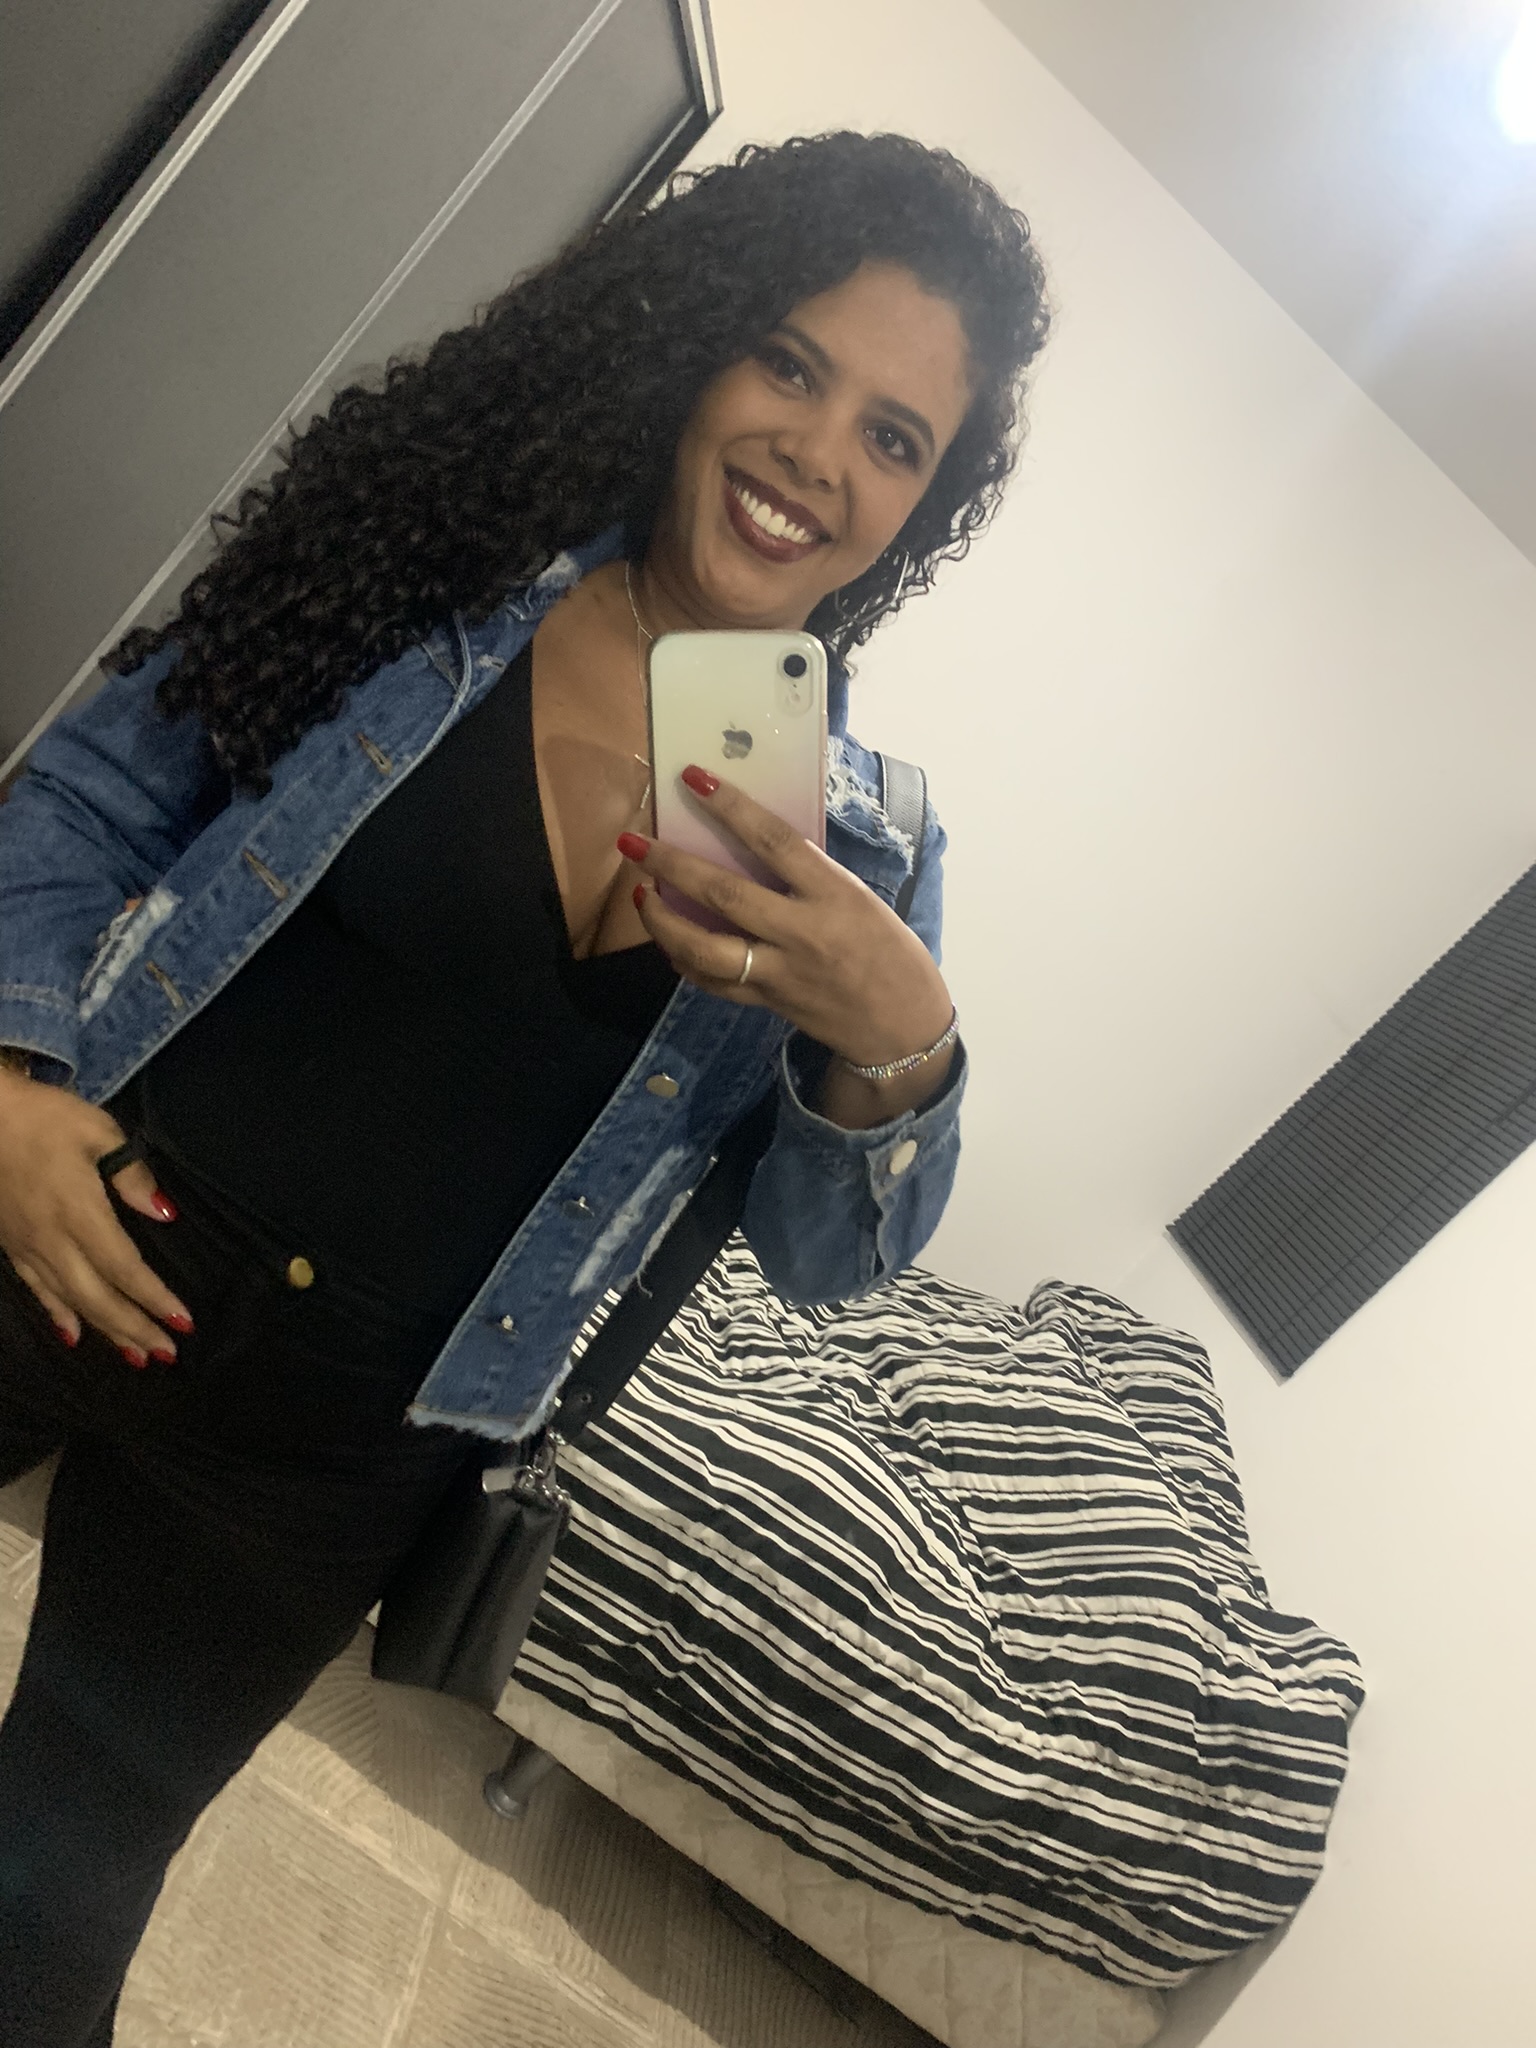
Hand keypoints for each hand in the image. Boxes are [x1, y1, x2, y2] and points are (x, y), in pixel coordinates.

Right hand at [0, 1066, 193, 1362]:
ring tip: (135, 1356)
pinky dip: (57, 1316)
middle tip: (167, 1354)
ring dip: (104, 1331)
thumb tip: (164, 1213)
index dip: (153, 1298)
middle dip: (134, 1328)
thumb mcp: (97, 1131)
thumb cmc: (43, 1117)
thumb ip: (131, 1175)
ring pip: (69, 1300)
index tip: (183, 1322)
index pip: (124, 1267)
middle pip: (98, 1295)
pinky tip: (73, 1336)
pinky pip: (36, 1290)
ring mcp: (27, 1246)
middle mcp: (52, 1239)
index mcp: (79, 1211)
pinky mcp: (9, 1246)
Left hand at [618, 766, 954, 1123]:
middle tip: (632, 841)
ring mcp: (782, 971)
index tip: (693, 778)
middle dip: (670, 864)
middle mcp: (803, 931)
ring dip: (663, 921)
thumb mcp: (859, 900)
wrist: (904, 1026)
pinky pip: (714, 982)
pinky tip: (669, 943)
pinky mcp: (769, 1002)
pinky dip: (685, 961)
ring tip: (638, 895)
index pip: (773, 840)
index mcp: (833, 894)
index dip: (731, 807)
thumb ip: (810, 878)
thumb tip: (754, 847)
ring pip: (705, 947)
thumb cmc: (890, 952)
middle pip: (723, 893)